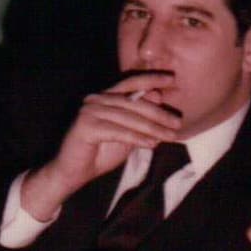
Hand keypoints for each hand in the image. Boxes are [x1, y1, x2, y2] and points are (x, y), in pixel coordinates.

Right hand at [21, 71, 180, 220]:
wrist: (73, 173)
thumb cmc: (100, 153)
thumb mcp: (127, 134)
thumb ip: (140, 119)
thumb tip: (158, 97)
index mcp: (104, 97)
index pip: (129, 83)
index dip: (150, 79)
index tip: (172, 78)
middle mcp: (94, 99)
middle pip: (132, 102)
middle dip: (158, 113)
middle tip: (177, 123)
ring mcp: (88, 111)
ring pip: (127, 117)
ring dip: (151, 128)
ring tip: (170, 136)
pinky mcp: (85, 126)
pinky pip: (117, 131)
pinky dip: (136, 138)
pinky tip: (151, 144)